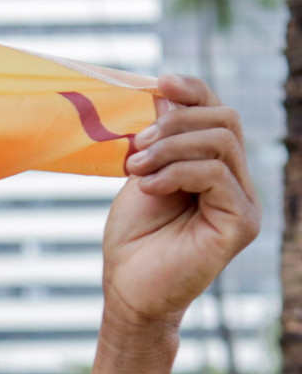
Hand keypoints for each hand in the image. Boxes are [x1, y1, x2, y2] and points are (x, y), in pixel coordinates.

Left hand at [103, 74, 259, 326]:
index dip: (192, 91)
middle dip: (177, 122)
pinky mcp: (241, 223)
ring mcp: (244, 201)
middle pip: (225, 121)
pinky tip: (149, 186)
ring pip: (223, 143)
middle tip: (137, 144)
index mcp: (215, 165)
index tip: (159, 82)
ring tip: (135, 167)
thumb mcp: (141, 177)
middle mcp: (237, 180)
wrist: (128, 291)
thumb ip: (157, 141)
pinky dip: (179, 172)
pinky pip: (218, 176)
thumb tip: (163, 91)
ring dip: (172, 147)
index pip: (216, 112)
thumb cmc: (134, 239)